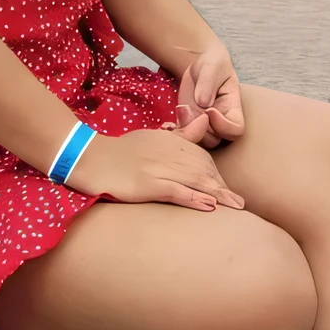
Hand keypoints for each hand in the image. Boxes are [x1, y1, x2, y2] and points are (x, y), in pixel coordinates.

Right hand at [62, 129, 244, 211]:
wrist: (91, 158)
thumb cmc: (121, 151)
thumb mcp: (153, 138)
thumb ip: (180, 134)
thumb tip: (204, 122)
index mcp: (171, 141)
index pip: (202, 157)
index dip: (216, 175)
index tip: (227, 190)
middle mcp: (169, 153)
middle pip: (204, 169)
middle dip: (222, 187)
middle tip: (238, 204)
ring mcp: (159, 168)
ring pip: (196, 180)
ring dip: (217, 194)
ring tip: (235, 207)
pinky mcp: (149, 184)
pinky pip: (177, 191)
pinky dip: (194, 198)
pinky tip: (210, 206)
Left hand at [175, 42, 245, 149]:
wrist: (198, 65)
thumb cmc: (212, 64)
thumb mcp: (212, 66)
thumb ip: (208, 82)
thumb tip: (203, 102)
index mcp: (232, 108)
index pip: (236, 129)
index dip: (223, 126)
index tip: (210, 110)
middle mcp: (220, 121)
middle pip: (215, 140)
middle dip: (200, 129)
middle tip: (188, 109)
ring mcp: (204, 125)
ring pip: (197, 142)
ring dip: (186, 130)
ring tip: (182, 109)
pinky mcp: (188, 124)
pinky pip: (183, 137)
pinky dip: (175, 132)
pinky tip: (170, 122)